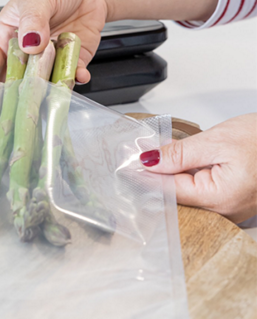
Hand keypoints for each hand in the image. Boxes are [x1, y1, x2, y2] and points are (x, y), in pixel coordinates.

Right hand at [0, 0, 108, 94]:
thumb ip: (32, 20)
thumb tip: (29, 42)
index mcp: (5, 35)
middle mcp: (25, 52)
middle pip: (13, 81)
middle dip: (13, 97)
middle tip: (16, 106)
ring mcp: (48, 59)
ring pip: (42, 84)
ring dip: (46, 91)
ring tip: (50, 93)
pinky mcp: (72, 61)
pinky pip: (70, 76)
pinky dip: (75, 79)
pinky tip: (78, 75)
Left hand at [140, 113, 256, 222]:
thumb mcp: (215, 141)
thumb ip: (179, 153)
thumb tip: (149, 160)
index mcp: (219, 199)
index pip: (166, 191)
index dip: (142, 176)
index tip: (123, 164)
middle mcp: (224, 211)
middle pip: (173, 196)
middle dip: (151, 177)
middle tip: (130, 158)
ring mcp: (227, 208)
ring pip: (184, 194)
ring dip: (164, 176)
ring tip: (146, 157)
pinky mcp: (228, 200)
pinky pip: (197, 192)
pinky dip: (181, 177)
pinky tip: (169, 165)